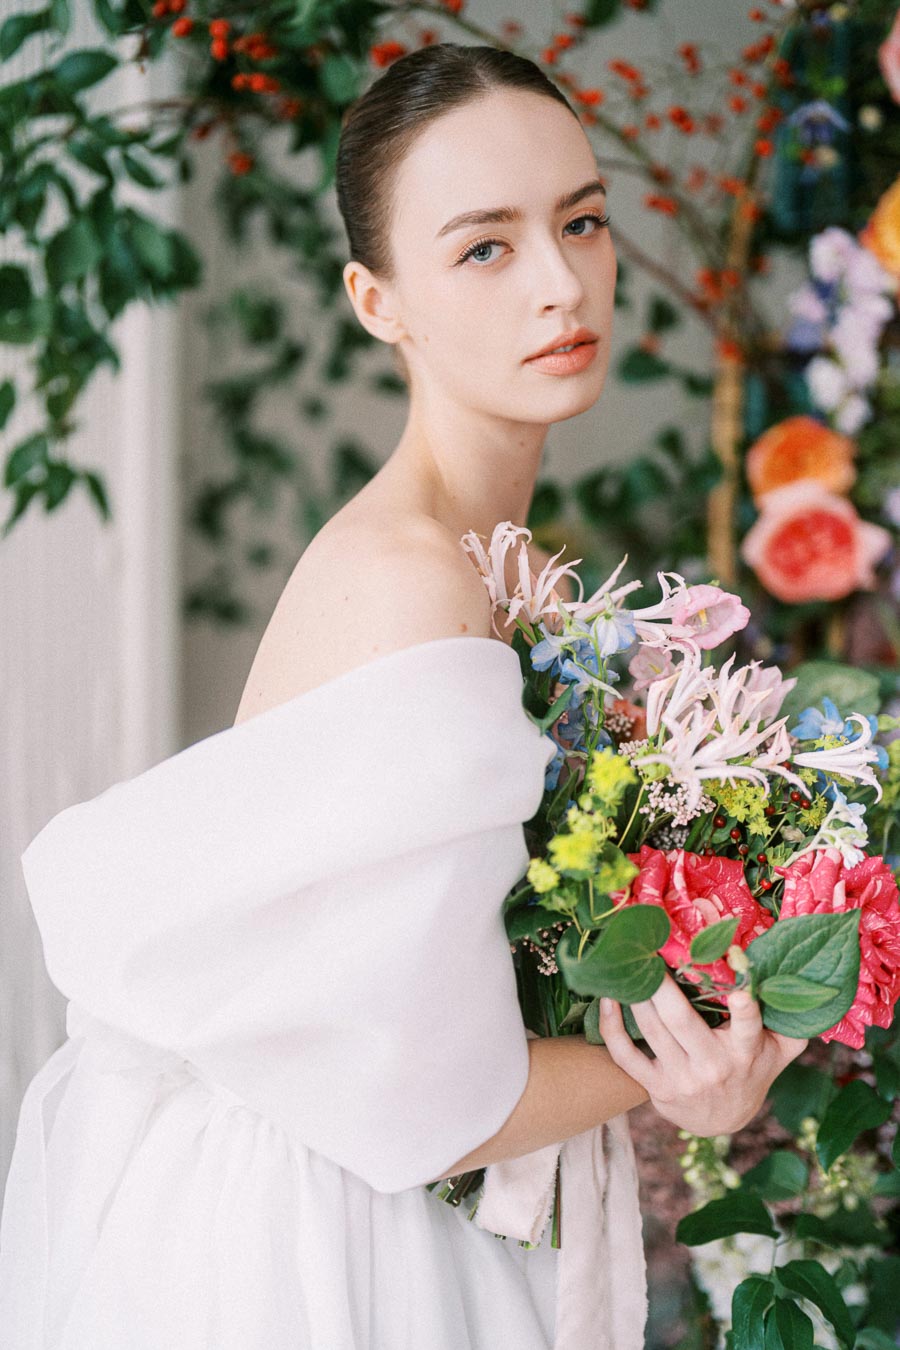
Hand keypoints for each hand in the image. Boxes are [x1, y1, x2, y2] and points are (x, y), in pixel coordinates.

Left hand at [598, 971, 808, 1135]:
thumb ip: (793, 1018)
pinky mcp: (655, 1087)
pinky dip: (610, 1025)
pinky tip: (607, 997)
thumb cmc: (753, 1068)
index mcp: (746, 1052)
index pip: (748, 1029)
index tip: (738, 988)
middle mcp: (712, 1067)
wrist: (723, 1120)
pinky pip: (625, 1055)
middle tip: (649, 949)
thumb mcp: (781, 1048)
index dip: (744, 1009)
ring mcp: (681, 1079)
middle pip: (682, 1022)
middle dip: (662, 986)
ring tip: (626, 963)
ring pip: (652, 1031)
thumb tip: (806, 977)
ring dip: (635, 995)